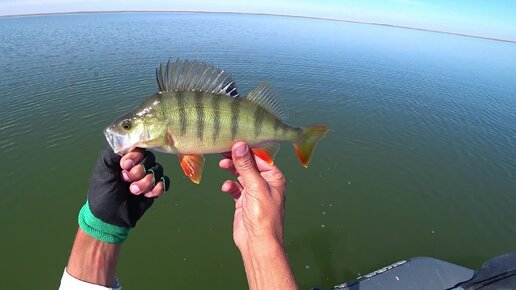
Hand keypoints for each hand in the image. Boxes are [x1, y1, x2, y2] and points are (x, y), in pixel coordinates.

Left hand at [64, 147, 170, 287]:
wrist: (110, 219)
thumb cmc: (103, 193)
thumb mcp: (103, 170)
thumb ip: (113, 153)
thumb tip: (128, 141)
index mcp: (124, 158)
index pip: (138, 147)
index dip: (135, 156)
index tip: (125, 165)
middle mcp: (137, 165)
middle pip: (150, 158)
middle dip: (140, 171)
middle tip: (127, 181)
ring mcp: (146, 177)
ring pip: (158, 170)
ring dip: (147, 182)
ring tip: (134, 192)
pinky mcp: (154, 189)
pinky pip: (164, 182)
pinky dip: (158, 188)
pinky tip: (148, 195)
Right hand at [219, 142, 286, 249]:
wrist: (257, 243)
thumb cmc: (263, 216)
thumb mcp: (255, 187)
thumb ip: (246, 166)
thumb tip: (239, 145)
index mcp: (274, 177)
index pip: (259, 157)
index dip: (246, 148)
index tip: (233, 140)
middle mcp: (265, 183)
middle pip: (249, 164)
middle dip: (236, 158)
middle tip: (222, 150)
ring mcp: (254, 192)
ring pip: (241, 175)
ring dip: (231, 170)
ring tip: (221, 165)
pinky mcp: (244, 201)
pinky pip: (235, 188)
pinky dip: (230, 186)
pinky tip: (226, 188)